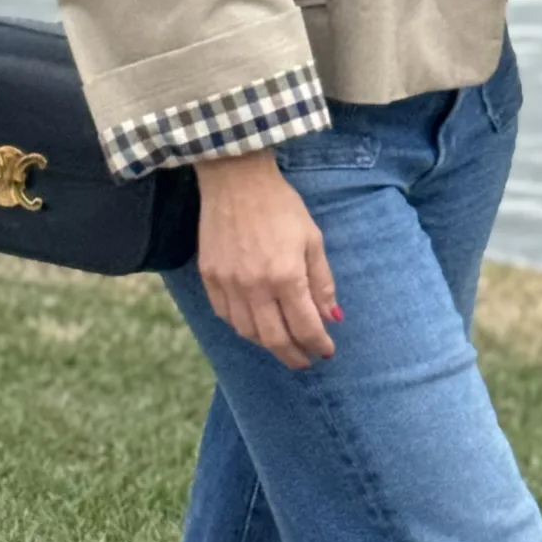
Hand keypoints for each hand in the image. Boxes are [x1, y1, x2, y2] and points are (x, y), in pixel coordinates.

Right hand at [196, 150, 340, 368]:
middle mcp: (254, 286)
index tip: (327, 351)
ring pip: (248, 332)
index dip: (318, 345)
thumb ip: (322, 281)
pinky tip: (255, 325)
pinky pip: (225, 315)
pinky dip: (243, 327)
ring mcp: (227, 284)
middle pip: (274, 339)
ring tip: (283, 344)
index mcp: (285, 276)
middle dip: (294, 355)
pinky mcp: (209, 277)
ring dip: (268, 344)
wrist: (235, 180)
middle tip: (305, 360)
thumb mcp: (312, 239)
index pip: (305, 327)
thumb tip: (332, 317)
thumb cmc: (280, 206)